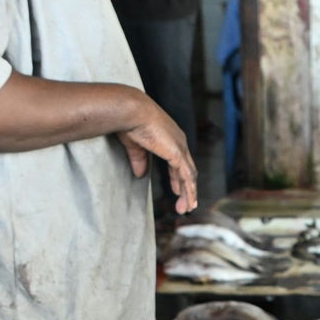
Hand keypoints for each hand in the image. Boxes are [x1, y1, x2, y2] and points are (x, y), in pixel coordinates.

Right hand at [117, 96, 197, 212]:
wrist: (131, 111)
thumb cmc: (130, 122)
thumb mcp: (135, 146)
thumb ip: (139, 160)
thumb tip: (139, 175)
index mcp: (171, 138)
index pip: (179, 162)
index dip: (179, 178)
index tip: (177, 190)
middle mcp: (179, 142)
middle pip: (188, 171)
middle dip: (186, 189)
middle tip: (185, 205)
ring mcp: (180, 148)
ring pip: (189, 176)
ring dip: (189, 193)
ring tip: (187, 208)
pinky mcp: (177, 154)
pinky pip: (186, 176)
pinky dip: (189, 190)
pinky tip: (189, 201)